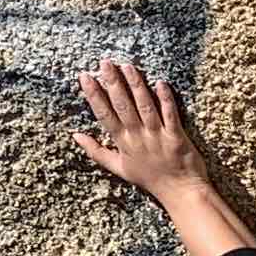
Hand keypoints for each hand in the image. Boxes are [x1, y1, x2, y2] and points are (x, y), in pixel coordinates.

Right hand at [69, 60, 207, 201]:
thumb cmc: (150, 179)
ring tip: (127, 66)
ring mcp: (157, 136)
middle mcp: (138, 137)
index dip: (94, 95)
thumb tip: (75, 135)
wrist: (180, 192)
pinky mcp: (176, 136)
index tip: (85, 77)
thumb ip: (96, 151)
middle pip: (122, 106)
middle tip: (104, 63)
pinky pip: (170, 115)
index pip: (104, 115)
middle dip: (112, 83)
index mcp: (123, 143)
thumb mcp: (118, 168)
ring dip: (136, 85)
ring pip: (144, 106)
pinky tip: (160, 82)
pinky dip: (165, 99)